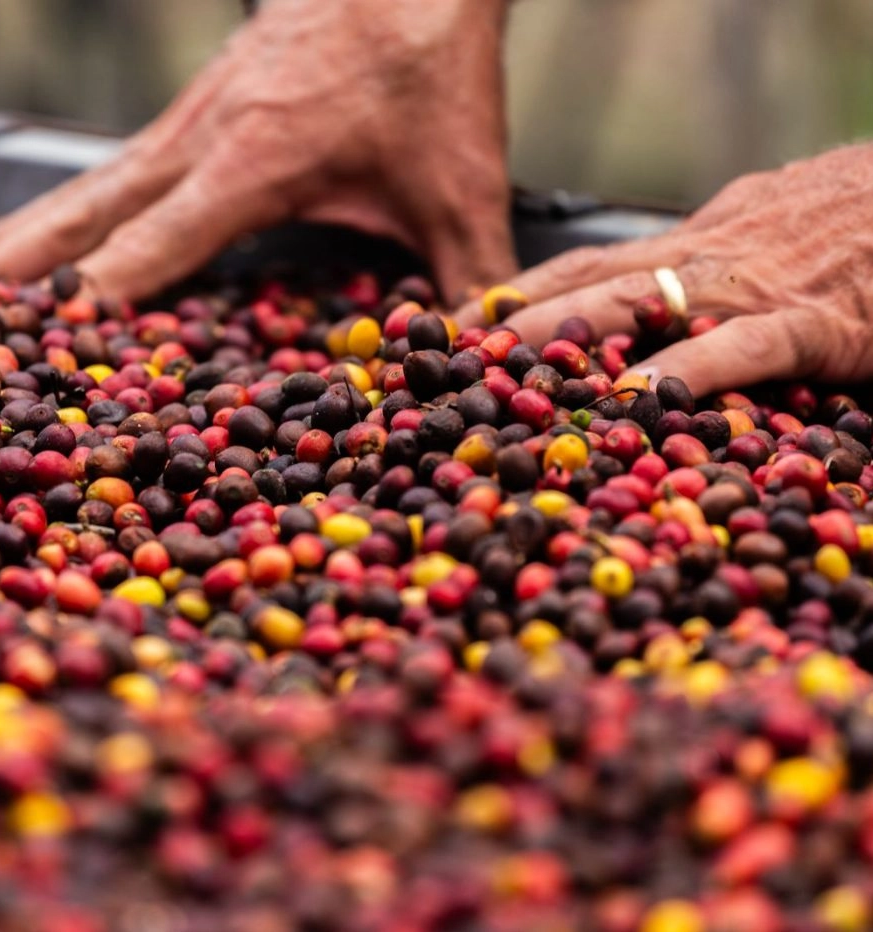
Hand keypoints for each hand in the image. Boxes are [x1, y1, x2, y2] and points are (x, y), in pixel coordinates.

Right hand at [0, 0, 515, 301]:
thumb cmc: (429, 66)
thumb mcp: (463, 190)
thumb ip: (472, 279)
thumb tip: (485, 352)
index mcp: (253, 164)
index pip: (153, 246)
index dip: (102, 301)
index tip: (55, 345)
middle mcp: (204, 135)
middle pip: (92, 206)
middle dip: (32, 261)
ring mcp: (198, 111)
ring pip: (99, 177)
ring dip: (42, 225)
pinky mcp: (210, 100)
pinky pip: (133, 159)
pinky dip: (90, 197)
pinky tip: (80, 218)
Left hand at [455, 144, 872, 395]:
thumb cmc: (856, 231)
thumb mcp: (762, 244)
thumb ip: (707, 285)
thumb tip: (657, 334)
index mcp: (695, 243)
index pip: (588, 266)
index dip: (522, 295)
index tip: (461, 326)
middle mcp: (705, 256)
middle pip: (588, 285)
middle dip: (512, 320)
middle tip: (445, 357)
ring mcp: (754, 286)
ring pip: (640, 305)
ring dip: (563, 338)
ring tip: (499, 373)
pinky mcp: (816, 321)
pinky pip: (742, 347)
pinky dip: (687, 371)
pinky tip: (639, 400)